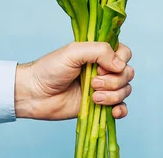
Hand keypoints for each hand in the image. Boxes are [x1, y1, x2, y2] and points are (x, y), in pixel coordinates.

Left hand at [14, 42, 133, 120]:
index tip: (102, 66)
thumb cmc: (50, 68)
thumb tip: (121, 66)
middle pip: (128, 73)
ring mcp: (104, 88)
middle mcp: (105, 70)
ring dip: (113, 95)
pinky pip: (122, 108)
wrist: (34, 94)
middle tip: (92, 83)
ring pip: (125, 90)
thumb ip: (100, 51)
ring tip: (93, 97)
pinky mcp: (100, 106)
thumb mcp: (74, 51)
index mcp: (100, 54)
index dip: (120, 61)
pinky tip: (112, 111)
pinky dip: (121, 110)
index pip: (125, 53)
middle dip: (114, 81)